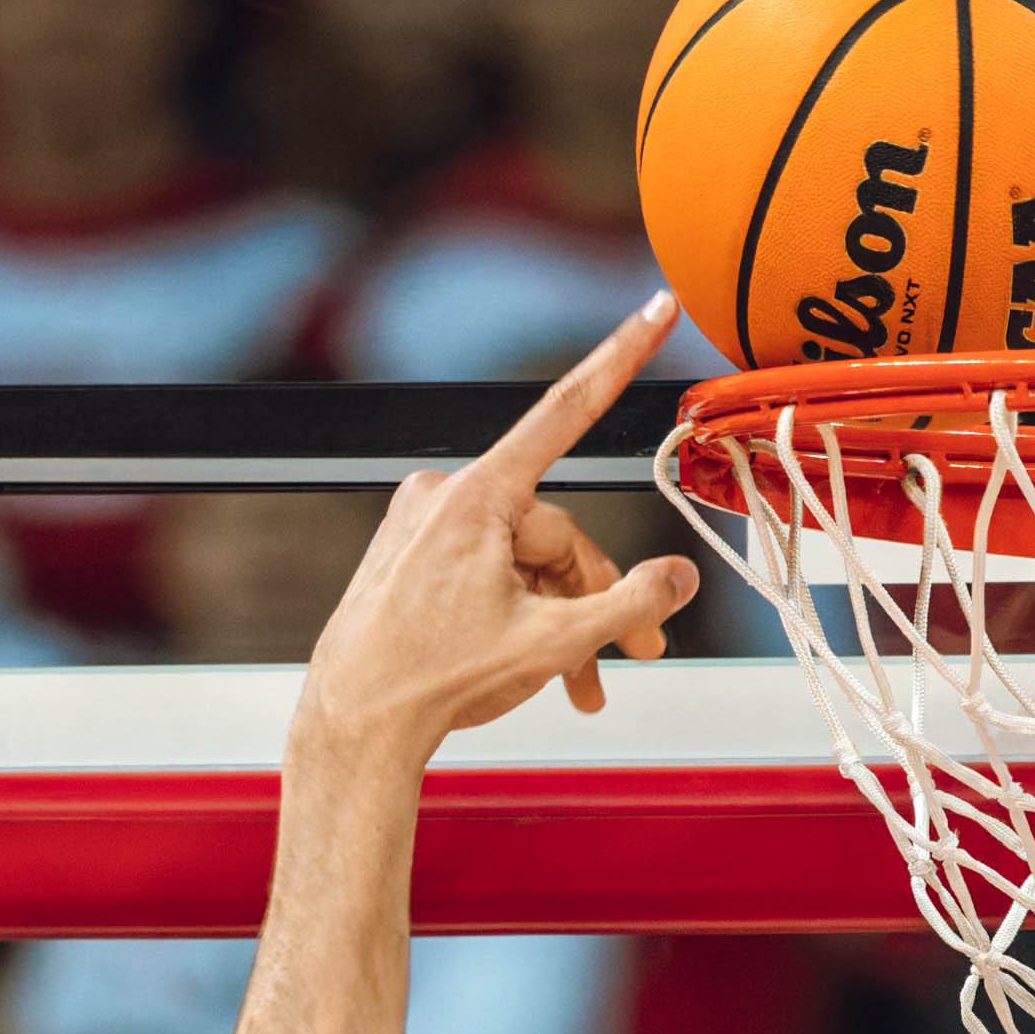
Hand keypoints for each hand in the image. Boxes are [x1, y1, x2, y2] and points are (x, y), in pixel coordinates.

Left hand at [290, 314, 696, 766]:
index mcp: (479, 498)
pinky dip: (520, 613)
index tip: (651, 308)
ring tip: (579, 683)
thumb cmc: (433, 679)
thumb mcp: (552, 644)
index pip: (566, 410)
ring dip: (561, 619)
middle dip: (594, 597)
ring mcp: (425, 522)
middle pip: (557, 532)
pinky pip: (490, 570)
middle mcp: (447, 496)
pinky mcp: (413, 550)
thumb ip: (629, 603)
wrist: (355, 724)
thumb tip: (678, 577)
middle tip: (631, 653)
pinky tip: (535, 663)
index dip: (619, 357)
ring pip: (527, 560)